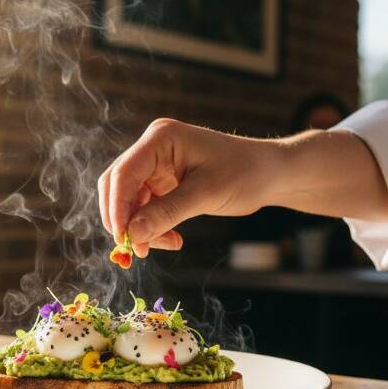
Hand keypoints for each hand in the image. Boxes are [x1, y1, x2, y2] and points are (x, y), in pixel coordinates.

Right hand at [97, 119, 270, 256]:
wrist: (269, 174)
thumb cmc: (244, 173)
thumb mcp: (205, 194)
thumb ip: (166, 213)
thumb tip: (132, 234)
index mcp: (160, 138)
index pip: (124, 173)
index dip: (117, 207)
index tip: (123, 239)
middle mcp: (152, 149)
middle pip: (118, 186)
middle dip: (125, 220)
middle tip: (137, 249)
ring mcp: (156, 166)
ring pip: (129, 202)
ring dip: (141, 227)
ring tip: (167, 244)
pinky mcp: (162, 183)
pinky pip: (144, 208)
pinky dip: (152, 227)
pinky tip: (172, 239)